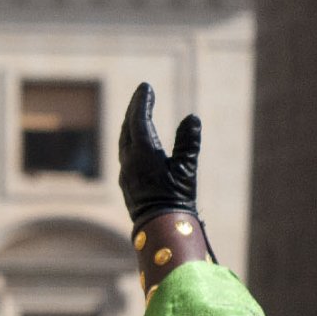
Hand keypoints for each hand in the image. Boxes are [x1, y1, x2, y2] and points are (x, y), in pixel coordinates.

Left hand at [118, 83, 201, 230]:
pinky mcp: (127, 182)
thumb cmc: (177, 199)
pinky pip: (126, 152)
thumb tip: (192, 118)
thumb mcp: (187, 169)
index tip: (146, 87)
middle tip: (143, 95)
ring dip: (131, 123)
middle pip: (128, 127)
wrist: (161, 228)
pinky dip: (131, 138)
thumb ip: (188, 142)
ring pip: (124, 140)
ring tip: (138, 113)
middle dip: (134, 109)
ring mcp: (126, 172)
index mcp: (143, 153)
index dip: (142, 101)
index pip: (139, 119)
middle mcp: (129, 160)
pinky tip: (138, 142)